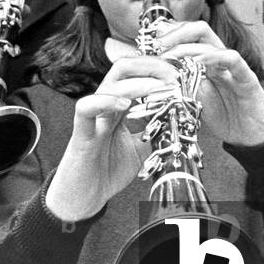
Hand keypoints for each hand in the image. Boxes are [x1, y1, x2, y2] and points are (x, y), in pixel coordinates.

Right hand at [45, 57, 173, 220]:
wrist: (83, 197)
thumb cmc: (106, 170)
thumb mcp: (141, 150)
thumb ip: (156, 135)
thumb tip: (179, 126)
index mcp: (120, 106)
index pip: (137, 73)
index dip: (159, 69)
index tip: (180, 76)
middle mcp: (106, 105)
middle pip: (123, 67)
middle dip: (151, 66)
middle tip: (173, 77)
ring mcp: (93, 117)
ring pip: (110, 84)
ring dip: (139, 83)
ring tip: (160, 88)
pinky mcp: (82, 133)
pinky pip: (86, 108)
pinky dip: (105, 101)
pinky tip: (124, 104)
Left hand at [156, 21, 263, 146]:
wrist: (252, 137)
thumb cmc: (226, 117)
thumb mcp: (195, 99)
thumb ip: (181, 84)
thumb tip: (157, 76)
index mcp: (206, 62)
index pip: (188, 36)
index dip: (170, 35)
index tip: (151, 44)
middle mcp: (219, 59)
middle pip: (199, 30)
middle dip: (176, 33)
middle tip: (159, 46)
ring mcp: (233, 67)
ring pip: (211, 41)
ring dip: (187, 47)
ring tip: (172, 56)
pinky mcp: (246, 78)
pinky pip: (232, 59)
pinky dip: (214, 57)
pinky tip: (199, 62)